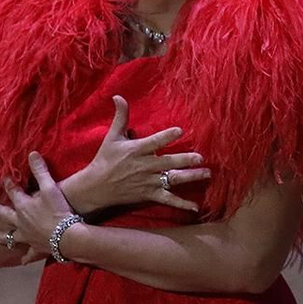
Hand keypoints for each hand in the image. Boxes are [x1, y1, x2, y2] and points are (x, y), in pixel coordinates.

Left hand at [0, 152, 78, 262]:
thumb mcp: (51, 188)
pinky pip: (29, 253)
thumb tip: (32, 153)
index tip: (2, 177)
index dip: (8, 183)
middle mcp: (20, 221)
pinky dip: (26, 256)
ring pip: (8, 236)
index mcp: (23, 206)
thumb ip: (41, 171)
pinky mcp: (36, 247)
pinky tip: (23, 260)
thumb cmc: (59, 211)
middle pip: (2, 213)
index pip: (13, 191)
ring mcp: (26, 236)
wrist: (66, 236)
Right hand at [60, 95, 209, 213]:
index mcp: (136, 150)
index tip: (180, 131)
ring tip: (207, 174)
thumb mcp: (112, 137)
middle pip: (167, 162)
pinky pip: (167, 199)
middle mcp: (143, 166)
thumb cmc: (105, 159)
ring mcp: (147, 182)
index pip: (153, 142)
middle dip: (185, 160)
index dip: (166, 136)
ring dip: (190, 177)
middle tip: (200, 158)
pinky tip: (195, 207)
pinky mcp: (149, 194)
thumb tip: (118, 96)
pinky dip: (181, 204)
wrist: (95, 187)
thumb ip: (120, 117)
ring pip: (172, 179)